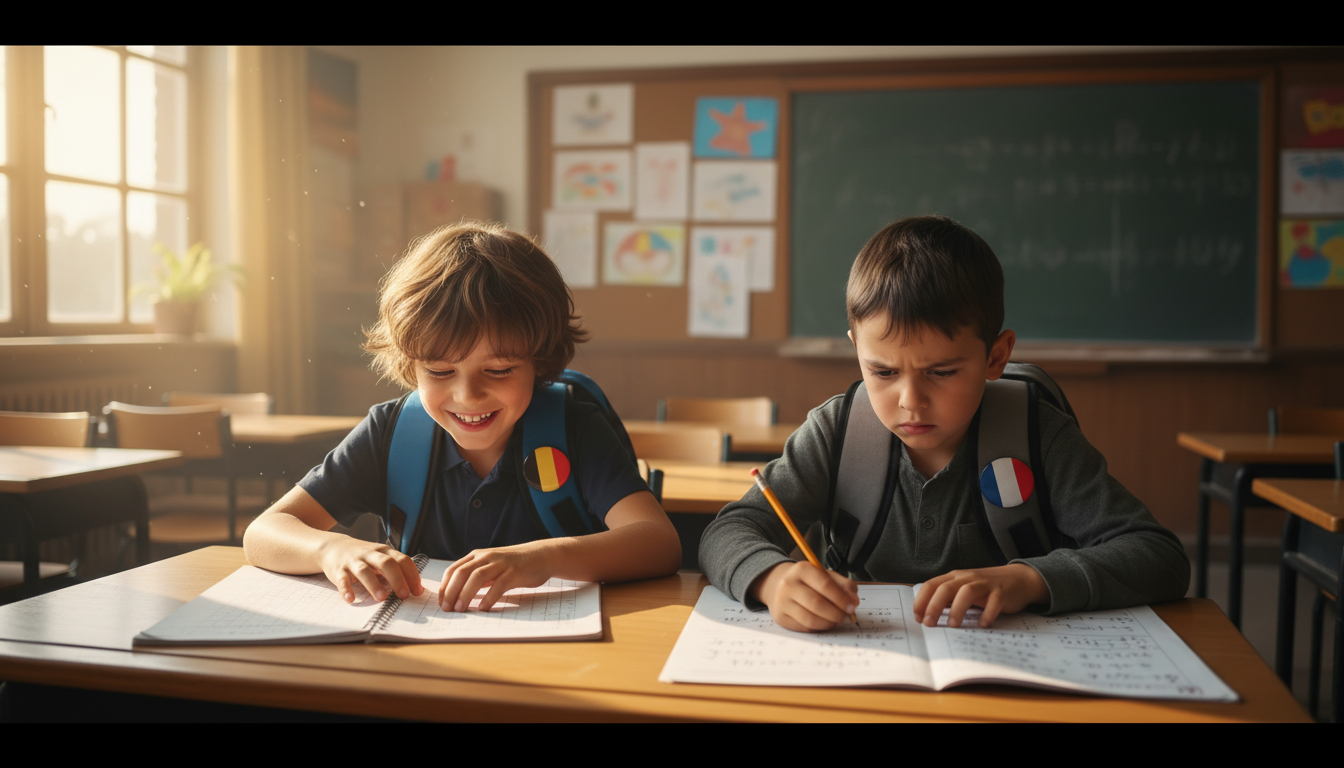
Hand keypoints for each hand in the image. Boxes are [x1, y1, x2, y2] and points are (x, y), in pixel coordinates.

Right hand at [318, 537, 422, 603]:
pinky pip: (342, 579)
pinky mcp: (339, 569)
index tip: (418, 591)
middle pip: (387, 563)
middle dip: (397, 579)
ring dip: (374, 584)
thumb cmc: (363, 557)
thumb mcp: (381, 557)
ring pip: (364, 570)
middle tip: (404, 595)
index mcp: (384, 551)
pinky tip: (351, 599)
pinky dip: (346, 589)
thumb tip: (415, 588)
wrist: (334, 547)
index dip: (412, 576)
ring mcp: (354, 561)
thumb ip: (396, 570)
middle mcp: (370, 554)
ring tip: (382, 597)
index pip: (403, 560)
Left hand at [439, 541, 554, 612]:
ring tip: (460, 609)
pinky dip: (489, 597)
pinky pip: (499, 585)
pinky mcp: (515, 572)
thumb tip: (458, 595)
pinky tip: (483, 608)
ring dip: (466, 594)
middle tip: (447, 608)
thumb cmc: (514, 564)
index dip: (444, 586)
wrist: (541, 556)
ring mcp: (501, 563)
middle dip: (451, 591)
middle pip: (462, 572)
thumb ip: (476, 577)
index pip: (453, 569)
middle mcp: (487, 557)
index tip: (441, 602)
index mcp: (478, 556)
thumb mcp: (491, 567)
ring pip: (477, 577)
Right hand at [751, 561, 858, 632]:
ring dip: (829, 623)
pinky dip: (818, 627)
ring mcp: (782, 602)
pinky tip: (823, 622)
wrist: (778, 585)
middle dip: (837, 614)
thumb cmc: (807, 581)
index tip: (852, 607)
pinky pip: (805, 628)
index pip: (825, 585)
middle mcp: (789, 584)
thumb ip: (843, 585)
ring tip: (835, 620)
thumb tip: (853, 601)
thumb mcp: (825, 575)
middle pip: (817, 604)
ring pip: (811, 620)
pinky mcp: (781, 618)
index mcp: (802, 569)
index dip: (841, 598)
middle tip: (847, 617)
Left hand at [912, 563, 1048, 627]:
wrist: (1019, 579)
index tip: (917, 618)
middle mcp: (967, 578)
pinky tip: (982, 625)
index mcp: (954, 577)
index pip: (931, 585)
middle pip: (945, 588)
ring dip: (957, 609)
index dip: (922, 600)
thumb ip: (947, 598)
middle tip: (929, 624)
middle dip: (934, 606)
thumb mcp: (963, 589)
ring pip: (966, 592)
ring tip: (952, 625)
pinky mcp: (1001, 592)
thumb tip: (926, 616)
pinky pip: (993, 601)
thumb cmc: (985, 588)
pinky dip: (987, 614)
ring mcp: (985, 584)